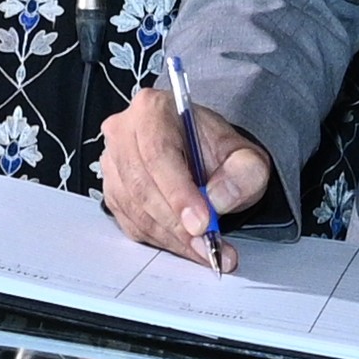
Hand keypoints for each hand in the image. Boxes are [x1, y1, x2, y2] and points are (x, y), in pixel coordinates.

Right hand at [100, 85, 273, 268]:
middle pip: (142, 185)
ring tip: (205, 249)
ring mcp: (113, 164)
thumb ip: (242, 173)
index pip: (158, 153)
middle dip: (178, 222)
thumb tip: (218, 199)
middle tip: (208, 243)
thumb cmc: (216, 152)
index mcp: (153, 109)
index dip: (179, 192)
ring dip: (172, 236)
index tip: (202, 221)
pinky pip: (132, 223)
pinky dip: (161, 240)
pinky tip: (186, 244)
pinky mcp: (113, 192)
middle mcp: (124, 133)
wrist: (204, 158)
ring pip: (136, 209)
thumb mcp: (245, 156)